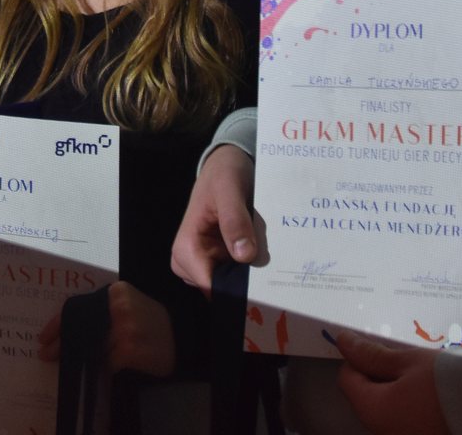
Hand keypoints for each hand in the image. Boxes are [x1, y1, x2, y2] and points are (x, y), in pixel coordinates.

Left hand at [37, 281, 175, 377]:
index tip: (42, 338)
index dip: (56, 325)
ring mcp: (124, 329)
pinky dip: (100, 369)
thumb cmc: (151, 320)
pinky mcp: (130, 349)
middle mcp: (117, 307)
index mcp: (115, 292)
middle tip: (46, 355)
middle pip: (79, 328)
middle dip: (61, 344)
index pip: (76, 307)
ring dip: (79, 359)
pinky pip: (105, 363)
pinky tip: (97, 372)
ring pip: (90, 347)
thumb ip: (101, 311)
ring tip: (69, 365)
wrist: (183, 337)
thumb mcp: (127, 305)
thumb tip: (67, 330)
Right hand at [169, 145, 264, 292]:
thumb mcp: (229, 190)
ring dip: (250, 281)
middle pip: (218, 291)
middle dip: (245, 289)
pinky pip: (235, 276)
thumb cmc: (223, 174)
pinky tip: (267, 265)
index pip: (208, 285)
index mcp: (186, 246)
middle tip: (275, 284)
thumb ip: (234, 220)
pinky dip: (250, 273)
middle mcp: (189, 259)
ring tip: (274, 271)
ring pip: (228, 286)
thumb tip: (243, 256)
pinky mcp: (218, 259)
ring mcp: (205, 260)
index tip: (265, 296)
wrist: (226, 164)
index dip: (236, 293)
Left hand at [335, 331, 450, 434]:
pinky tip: (433, 394)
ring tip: (422, 376)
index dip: (357, 358)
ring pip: (388, 411)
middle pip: (367, 398)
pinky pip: (408, 422)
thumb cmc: (448, 382)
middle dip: (379, 376)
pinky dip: (413, 407)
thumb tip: (344, 342)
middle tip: (403, 359)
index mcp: (373, 411)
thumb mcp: (408, 361)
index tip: (377, 346)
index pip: (347, 380)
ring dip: (398, 392)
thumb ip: (372, 355)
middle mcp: (383, 432)